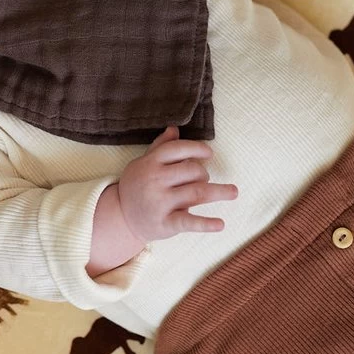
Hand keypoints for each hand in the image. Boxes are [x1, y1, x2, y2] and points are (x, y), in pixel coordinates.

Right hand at [116, 126, 237, 241]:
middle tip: (204, 179)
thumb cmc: (137, 185)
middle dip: (204, 173)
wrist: (120, 216)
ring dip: (218, 192)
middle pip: (191, 171)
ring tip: (233, 192)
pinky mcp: (165, 223)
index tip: (209, 153)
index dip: (196, 148)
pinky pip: (189, 223)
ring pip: (196, 193)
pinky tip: (221, 224)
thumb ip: (160, 146)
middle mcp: (155, 181)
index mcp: (150, 163)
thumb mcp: (143, 163)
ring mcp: (160, 203)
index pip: (177, 149)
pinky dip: (206, 224)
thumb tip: (175, 128)